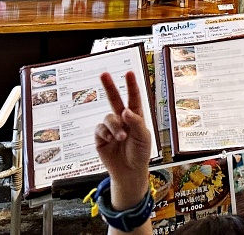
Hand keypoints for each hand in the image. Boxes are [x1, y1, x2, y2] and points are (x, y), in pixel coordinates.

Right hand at [95, 71, 152, 210]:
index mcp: (135, 116)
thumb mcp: (144, 137)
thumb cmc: (140, 153)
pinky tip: (110, 140)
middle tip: (104, 74)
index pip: (133, 98)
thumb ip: (136, 122)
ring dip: (114, 126)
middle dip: (109, 86)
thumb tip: (125, 110)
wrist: (129, 172)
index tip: (128, 73)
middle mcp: (122, 120)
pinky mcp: (101, 138)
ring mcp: (111, 128)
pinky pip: (99, 130)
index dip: (131, 85)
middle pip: (114, 100)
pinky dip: (105, 134)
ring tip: (121, 137)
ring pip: (108, 118)